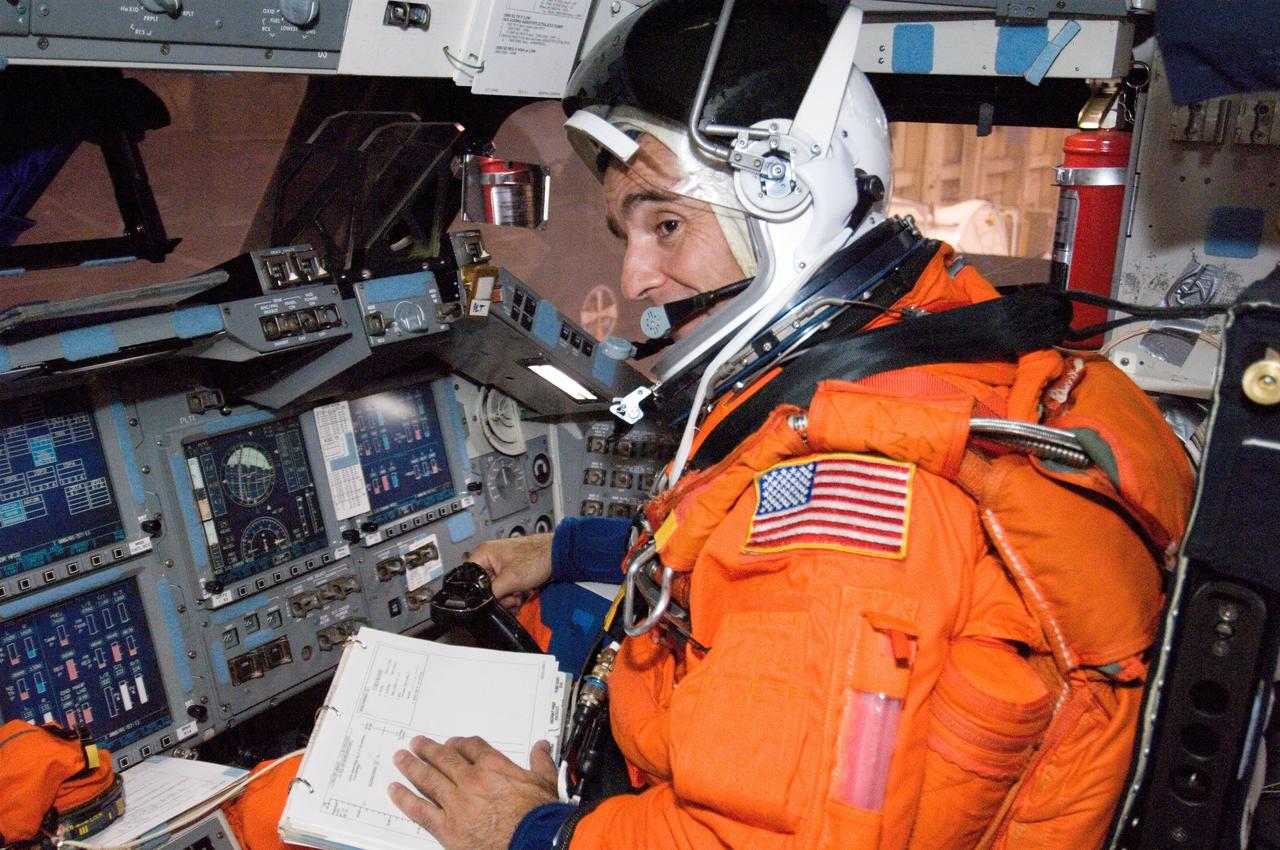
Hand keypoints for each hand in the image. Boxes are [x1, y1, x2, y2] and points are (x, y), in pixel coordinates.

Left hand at [388, 736, 558, 849]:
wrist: (533, 841)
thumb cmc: (539, 815)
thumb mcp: (545, 782)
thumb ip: (540, 763)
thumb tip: (542, 747)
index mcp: (494, 767)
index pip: (470, 748)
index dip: (459, 744)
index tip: (452, 743)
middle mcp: (471, 781)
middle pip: (444, 759)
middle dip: (428, 750)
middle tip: (416, 743)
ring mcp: (456, 804)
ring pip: (428, 779)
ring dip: (412, 766)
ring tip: (401, 758)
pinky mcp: (447, 828)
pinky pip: (420, 810)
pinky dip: (405, 799)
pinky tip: (395, 790)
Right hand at [468, 534, 553, 609]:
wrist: (557, 556)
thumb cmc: (537, 557)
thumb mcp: (509, 580)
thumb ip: (491, 594)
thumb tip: (482, 603)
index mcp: (483, 553)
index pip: (468, 577)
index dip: (476, 591)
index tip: (487, 599)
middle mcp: (490, 556)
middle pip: (482, 584)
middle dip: (495, 595)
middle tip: (506, 599)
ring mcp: (500, 563)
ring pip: (493, 587)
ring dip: (504, 596)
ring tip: (515, 597)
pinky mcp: (510, 570)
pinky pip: (503, 585)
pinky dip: (510, 593)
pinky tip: (518, 595)